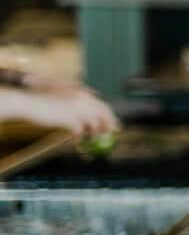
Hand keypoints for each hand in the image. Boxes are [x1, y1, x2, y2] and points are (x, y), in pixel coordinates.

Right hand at [4, 87, 118, 136]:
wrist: (29, 103)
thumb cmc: (44, 102)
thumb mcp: (65, 100)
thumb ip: (78, 106)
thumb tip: (89, 118)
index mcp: (83, 94)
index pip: (103, 105)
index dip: (110, 116)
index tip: (114, 125)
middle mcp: (83, 99)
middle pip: (104, 114)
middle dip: (109, 125)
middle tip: (110, 135)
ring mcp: (77, 109)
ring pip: (94, 123)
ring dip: (94, 133)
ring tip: (91, 139)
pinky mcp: (69, 118)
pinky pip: (80, 131)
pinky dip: (80, 137)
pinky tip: (76, 140)